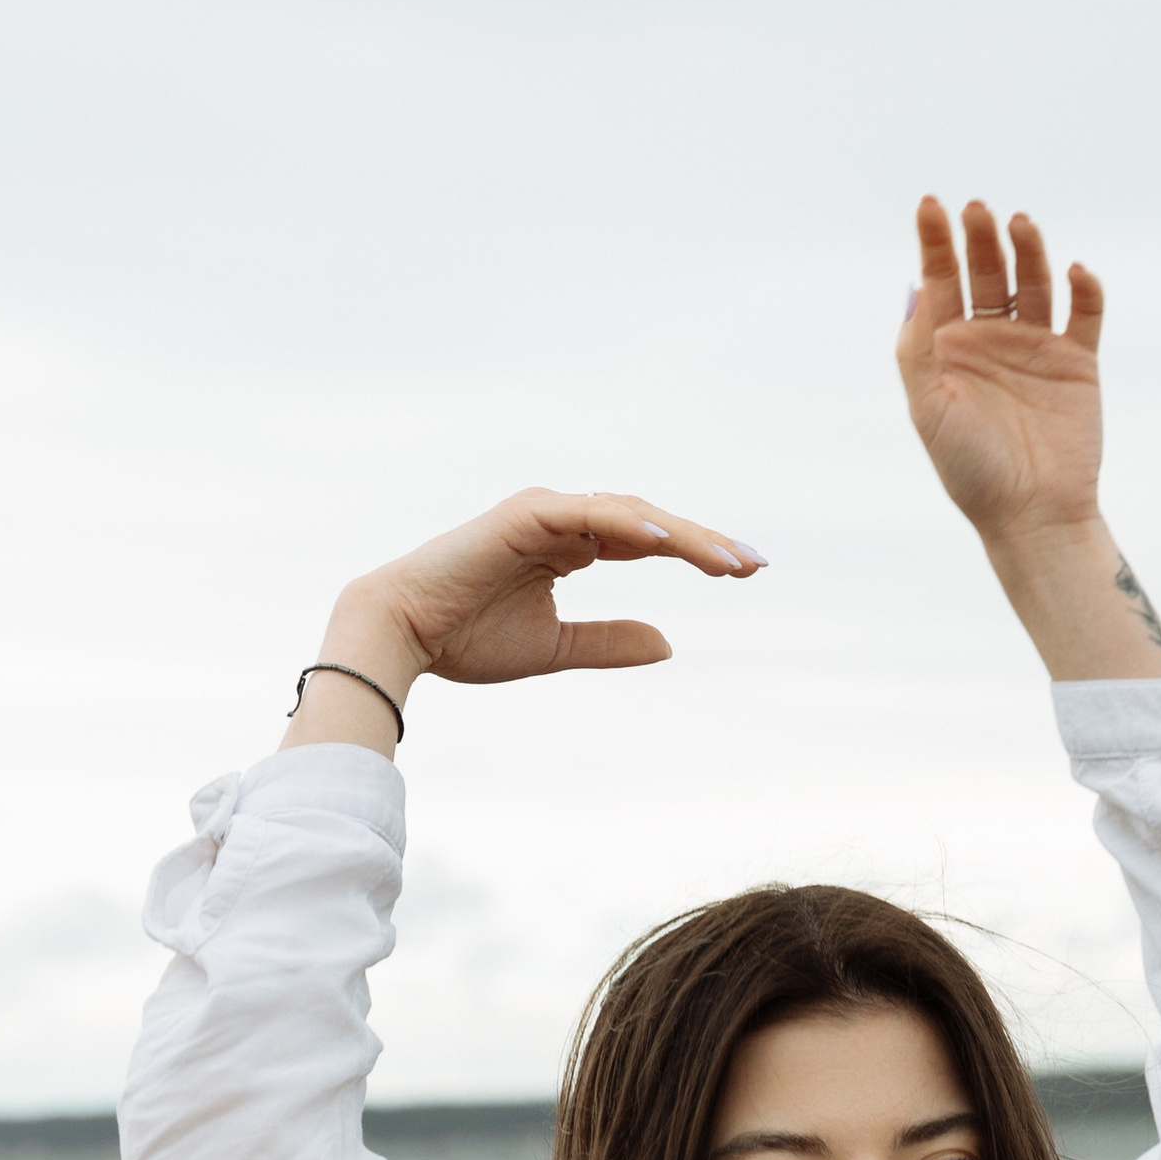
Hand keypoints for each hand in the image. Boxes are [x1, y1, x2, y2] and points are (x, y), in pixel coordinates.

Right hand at [286, 489, 760, 749]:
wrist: (403, 637)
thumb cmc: (466, 640)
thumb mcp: (555, 648)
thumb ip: (610, 642)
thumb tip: (670, 643)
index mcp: (569, 545)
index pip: (648, 541)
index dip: (697, 553)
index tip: (745, 574)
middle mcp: (562, 520)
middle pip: (650, 523)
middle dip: (706, 542)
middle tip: (757, 564)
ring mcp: (545, 512)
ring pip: (631, 515)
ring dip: (683, 535)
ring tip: (728, 561)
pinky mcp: (526, 515)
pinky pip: (591, 515)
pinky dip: (631, 524)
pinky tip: (671, 542)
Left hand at [896, 200, 1160, 679]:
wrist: (1030, 514)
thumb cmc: (969, 469)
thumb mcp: (929, 408)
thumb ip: (918, 349)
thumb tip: (916, 286)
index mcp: (949, 348)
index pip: (941, 279)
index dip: (935, 240)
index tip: (931, 205)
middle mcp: (992, 339)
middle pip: (987, 271)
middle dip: (980, 238)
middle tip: (977, 210)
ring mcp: (1036, 347)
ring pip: (1034, 281)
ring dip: (1029, 250)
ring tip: (1020, 223)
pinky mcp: (1078, 362)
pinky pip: (1085, 313)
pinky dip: (1084, 288)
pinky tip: (1075, 270)